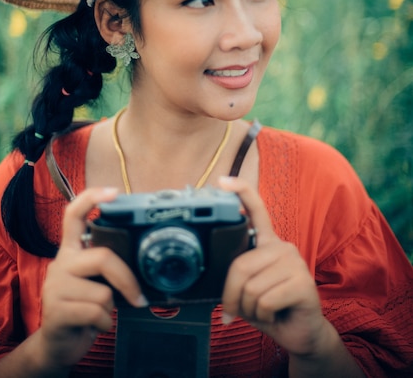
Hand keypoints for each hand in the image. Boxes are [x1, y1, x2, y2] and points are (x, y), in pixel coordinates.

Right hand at [38, 187, 145, 370]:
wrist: (57, 344)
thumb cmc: (84, 307)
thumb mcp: (95, 280)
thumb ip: (109, 265)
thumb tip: (144, 261)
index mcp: (71, 251)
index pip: (74, 215)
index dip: (93, 198)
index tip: (114, 192)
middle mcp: (61, 263)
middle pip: (103, 257)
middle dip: (127, 279)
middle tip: (138, 297)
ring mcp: (55, 286)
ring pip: (103, 291)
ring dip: (111, 309)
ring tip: (100, 313)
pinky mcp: (56, 311)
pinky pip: (96, 313)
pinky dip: (104, 324)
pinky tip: (94, 325)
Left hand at [219, 177, 330, 357]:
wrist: (300, 333)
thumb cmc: (270, 308)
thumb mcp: (247, 289)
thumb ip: (236, 276)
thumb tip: (210, 277)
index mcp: (267, 244)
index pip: (256, 210)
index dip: (240, 191)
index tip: (222, 181)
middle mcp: (282, 247)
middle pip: (240, 265)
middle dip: (232, 295)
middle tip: (237, 310)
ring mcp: (295, 263)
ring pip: (251, 287)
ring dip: (250, 309)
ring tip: (263, 311)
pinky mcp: (303, 283)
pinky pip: (265, 300)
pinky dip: (263, 316)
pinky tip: (275, 315)